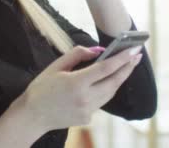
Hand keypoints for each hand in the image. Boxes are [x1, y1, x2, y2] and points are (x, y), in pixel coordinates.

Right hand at [21, 45, 141, 130]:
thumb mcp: (56, 66)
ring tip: (126, 66)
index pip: (106, 69)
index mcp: (76, 83)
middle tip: (137, 55)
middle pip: (114, 82)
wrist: (32, 116)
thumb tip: (97, 50)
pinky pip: (101, 101)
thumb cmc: (41, 88)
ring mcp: (87, 111)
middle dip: (127, 68)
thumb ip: (78, 55)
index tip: (134, 50)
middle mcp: (85, 98)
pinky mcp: (87, 118)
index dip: (122, 59)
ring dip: (119, 79)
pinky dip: (106, 90)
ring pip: (111, 93)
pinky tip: (106, 81)